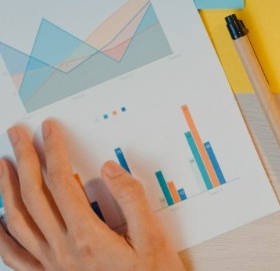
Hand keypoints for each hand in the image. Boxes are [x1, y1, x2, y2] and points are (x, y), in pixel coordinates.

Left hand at [0, 120, 183, 270]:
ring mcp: (52, 264)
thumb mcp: (154, 236)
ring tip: (3, 165)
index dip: (53, 152)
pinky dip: (1, 234)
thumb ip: (132, 200)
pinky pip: (14, 254)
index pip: (60, 183)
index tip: (49, 131)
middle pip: (33, 196)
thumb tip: (110, 170)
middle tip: (18, 135)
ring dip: (6, 189)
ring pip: (17, 222)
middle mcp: (63, 250)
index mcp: (88, 236)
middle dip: (24, 160)